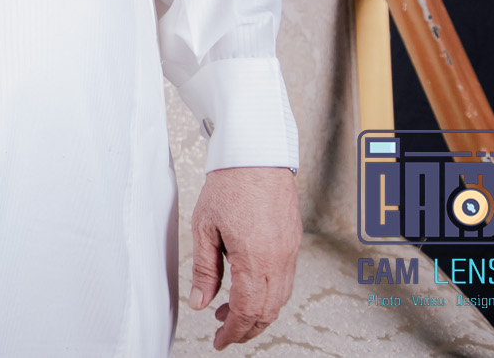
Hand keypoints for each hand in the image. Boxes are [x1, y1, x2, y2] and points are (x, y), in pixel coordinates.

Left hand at [187, 165, 300, 348]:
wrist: (256, 155)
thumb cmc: (229, 184)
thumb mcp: (205, 228)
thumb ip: (204, 269)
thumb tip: (200, 302)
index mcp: (254, 259)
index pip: (247, 310)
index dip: (232, 331)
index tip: (219, 341)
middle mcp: (278, 260)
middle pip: (267, 311)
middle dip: (245, 328)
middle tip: (223, 332)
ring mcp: (290, 252)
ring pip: (279, 299)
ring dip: (257, 312)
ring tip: (229, 310)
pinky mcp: (293, 243)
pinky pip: (285, 281)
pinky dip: (268, 294)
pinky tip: (247, 288)